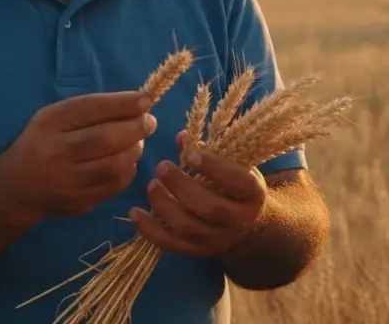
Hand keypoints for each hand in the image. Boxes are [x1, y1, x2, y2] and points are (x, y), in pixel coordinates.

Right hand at [0, 91, 156, 219]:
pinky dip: (127, 170)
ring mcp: (66, 182)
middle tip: (149, 122)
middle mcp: (55, 152)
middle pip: (104, 139)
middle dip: (135, 128)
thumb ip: (91, 110)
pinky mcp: (77, 203)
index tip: (146, 100)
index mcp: (48, 124)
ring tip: (138, 142)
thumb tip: (139, 105)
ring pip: (113, 166)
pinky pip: (113, 186)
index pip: (90, 109)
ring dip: (134, 151)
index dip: (122, 104)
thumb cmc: (44, 142)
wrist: (16, 187)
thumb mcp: (55, 118)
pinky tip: (126, 161)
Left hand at [129, 148, 267, 257]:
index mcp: (253, 193)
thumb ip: (211, 150)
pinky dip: (150, 230)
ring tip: (152, 185)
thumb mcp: (235, 165)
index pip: (237, 181)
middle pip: (208, 207)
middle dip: (181, 186)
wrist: (249, 226)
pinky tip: (135, 212)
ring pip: (187, 227)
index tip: (191, 154)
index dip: (214, 167)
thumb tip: (182, 137)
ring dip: (164, 205)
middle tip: (162, 167)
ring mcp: (218, 239)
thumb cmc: (237, 186)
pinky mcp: (198, 251)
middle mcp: (238, 220)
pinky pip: (171, 244)